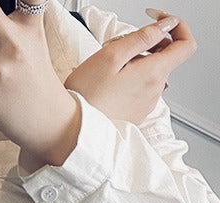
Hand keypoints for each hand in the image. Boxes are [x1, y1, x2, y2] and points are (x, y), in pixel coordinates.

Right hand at [65, 11, 196, 124]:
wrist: (69, 128)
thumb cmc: (85, 94)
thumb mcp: (111, 54)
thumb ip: (143, 36)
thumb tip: (166, 26)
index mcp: (153, 73)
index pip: (186, 44)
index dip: (177, 27)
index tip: (160, 22)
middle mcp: (155, 91)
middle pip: (166, 58)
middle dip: (148, 47)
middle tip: (119, 48)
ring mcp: (146, 105)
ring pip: (152, 74)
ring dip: (137, 64)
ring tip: (110, 70)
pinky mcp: (135, 115)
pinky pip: (141, 90)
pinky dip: (131, 81)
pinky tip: (110, 86)